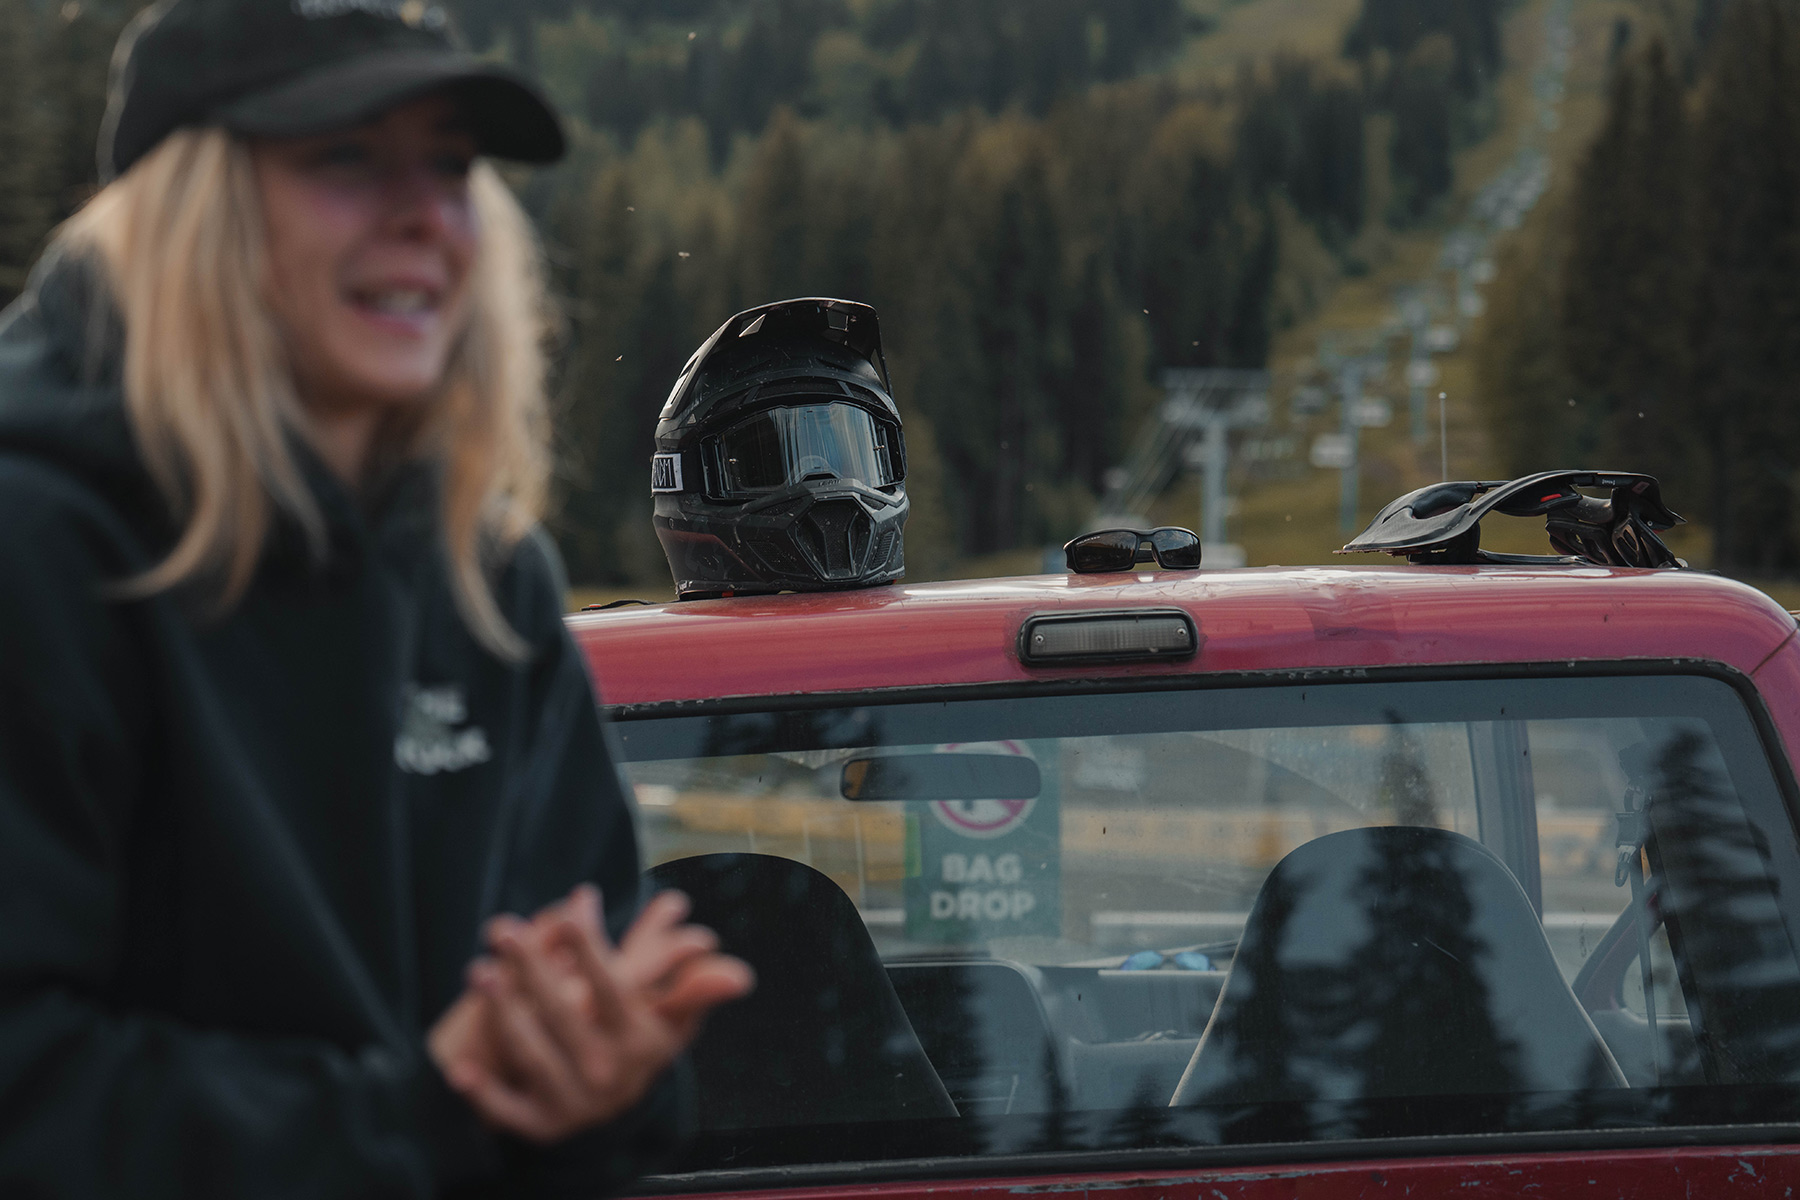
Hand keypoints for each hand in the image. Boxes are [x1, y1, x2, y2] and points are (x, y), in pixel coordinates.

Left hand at [430, 886, 752, 1142]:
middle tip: (501, 927)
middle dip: (533, 969)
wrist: (607, 1111)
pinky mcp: (539, 1125)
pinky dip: (485, 1093)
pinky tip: (459, 1068)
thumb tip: (741, 973)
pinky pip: (508, 1110)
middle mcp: (610, 1075)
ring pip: (534, 1055)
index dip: (594, 948)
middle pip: (565, 1015)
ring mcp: (574, 1102)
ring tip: (479, 970)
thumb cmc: (634, 1041)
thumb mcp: (669, 1017)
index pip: (615, 989)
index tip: (574, 905)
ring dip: (504, 1014)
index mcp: (643, 1041)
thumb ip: (692, 985)